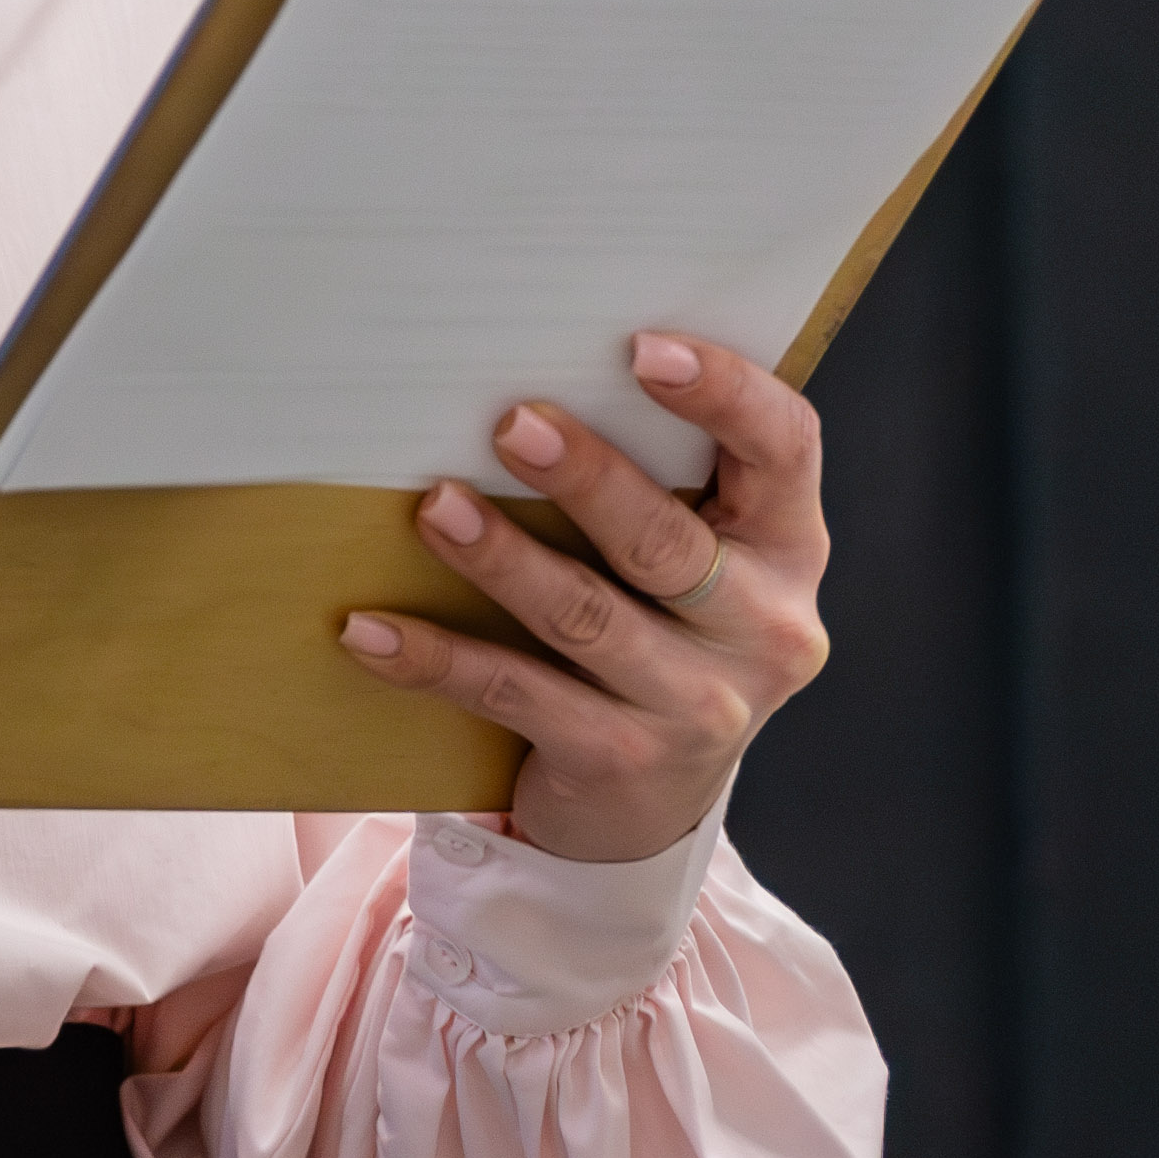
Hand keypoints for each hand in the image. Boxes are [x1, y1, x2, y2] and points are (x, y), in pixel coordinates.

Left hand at [335, 332, 834, 864]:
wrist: (653, 808)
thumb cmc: (665, 642)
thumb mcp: (704, 565)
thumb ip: (667, 487)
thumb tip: (537, 384)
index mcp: (790, 550)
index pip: (784, 449)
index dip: (725, 393)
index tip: (643, 348)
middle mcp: (762, 629)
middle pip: (669, 544)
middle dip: (589, 479)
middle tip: (513, 424)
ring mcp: (696, 705)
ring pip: (585, 617)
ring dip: (501, 558)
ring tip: (435, 507)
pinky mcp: (619, 759)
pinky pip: (511, 694)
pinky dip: (434, 659)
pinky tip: (368, 630)